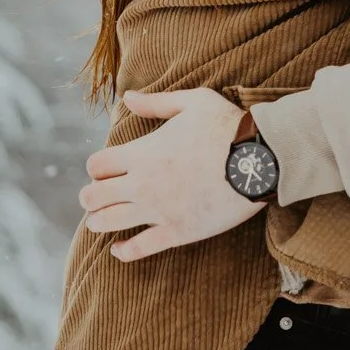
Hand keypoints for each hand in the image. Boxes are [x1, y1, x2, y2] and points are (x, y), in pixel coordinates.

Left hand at [77, 88, 261, 261]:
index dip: (95, 168)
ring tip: (101, 220)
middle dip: (90, 197)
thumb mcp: (194, 102)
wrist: (259, 161)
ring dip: (98, 222)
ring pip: (107, 223)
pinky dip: (123, 251)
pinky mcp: (177, 232)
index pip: (96, 165)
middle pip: (93, 197)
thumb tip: (128, 98)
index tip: (105, 169)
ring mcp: (158, 211)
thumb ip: (156, 103)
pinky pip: (139, 249)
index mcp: (143, 153)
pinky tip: (119, 249)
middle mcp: (143, 184)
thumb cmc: (228, 126)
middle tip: (98, 196)